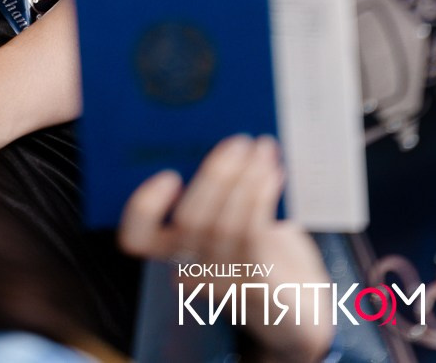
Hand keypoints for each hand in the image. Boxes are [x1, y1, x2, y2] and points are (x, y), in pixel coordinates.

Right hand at [119, 135, 332, 362]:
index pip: (137, 236)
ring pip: (223, 226)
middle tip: (239, 142)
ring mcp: (222, 282)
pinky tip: (274, 174)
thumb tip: (216, 132)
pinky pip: (253, 236)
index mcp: (173, 248)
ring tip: (263, 151)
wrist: (299, 303)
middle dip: (215, 174)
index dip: (144, 206)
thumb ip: (217, 185)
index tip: (170, 174)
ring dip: (246, 179)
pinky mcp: (256, 288)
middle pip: (188, 221)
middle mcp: (190, 269)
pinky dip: (263, 197)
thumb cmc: (262, 248)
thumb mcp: (232, 211)